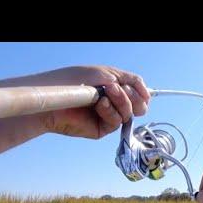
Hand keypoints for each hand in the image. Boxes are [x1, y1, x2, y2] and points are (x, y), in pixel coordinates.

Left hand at [0, 65, 150, 138]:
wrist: (55, 97)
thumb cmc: (74, 81)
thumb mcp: (105, 73)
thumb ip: (129, 80)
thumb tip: (148, 93)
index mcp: (114, 88)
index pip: (138, 91)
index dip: (142, 91)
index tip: (140, 90)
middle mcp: (113, 103)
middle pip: (139, 105)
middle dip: (131, 96)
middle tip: (115, 89)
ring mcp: (108, 117)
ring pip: (130, 113)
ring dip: (120, 101)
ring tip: (104, 94)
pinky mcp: (102, 129)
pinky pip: (118, 121)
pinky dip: (111, 111)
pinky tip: (99, 105)